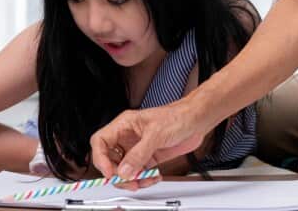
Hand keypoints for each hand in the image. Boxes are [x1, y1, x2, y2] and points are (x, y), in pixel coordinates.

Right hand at [89, 103, 205, 189]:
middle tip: (129, 181)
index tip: (110, 172)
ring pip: (125, 170)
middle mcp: (128, 137)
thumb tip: (124, 171)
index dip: (101, 158)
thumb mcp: (156, 134)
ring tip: (144, 181)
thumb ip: (139, 154)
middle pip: (110, 160)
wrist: (197, 120)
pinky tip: (154, 177)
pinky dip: (144, 179)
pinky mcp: (149, 158)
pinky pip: (139, 173)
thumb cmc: (178, 116)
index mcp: (124, 125)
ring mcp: (138, 149)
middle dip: (118, 174)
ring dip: (132, 180)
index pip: (100, 141)